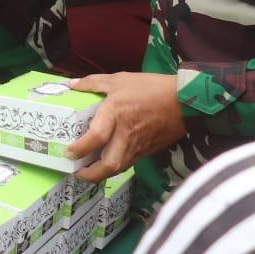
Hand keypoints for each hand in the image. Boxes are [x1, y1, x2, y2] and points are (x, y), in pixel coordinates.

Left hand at [66, 72, 183, 181]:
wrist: (186, 100)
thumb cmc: (151, 87)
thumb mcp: (119, 79)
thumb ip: (93, 82)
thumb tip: (71, 84)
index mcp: (116, 114)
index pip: (96, 138)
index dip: (80, 148)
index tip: (68, 152)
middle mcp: (127, 134)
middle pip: (109, 164)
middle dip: (91, 174)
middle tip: (78, 172)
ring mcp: (140, 145)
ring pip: (120, 168)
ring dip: (103, 174)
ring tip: (90, 171)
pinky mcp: (150, 150)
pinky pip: (131, 163)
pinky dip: (117, 166)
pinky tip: (109, 162)